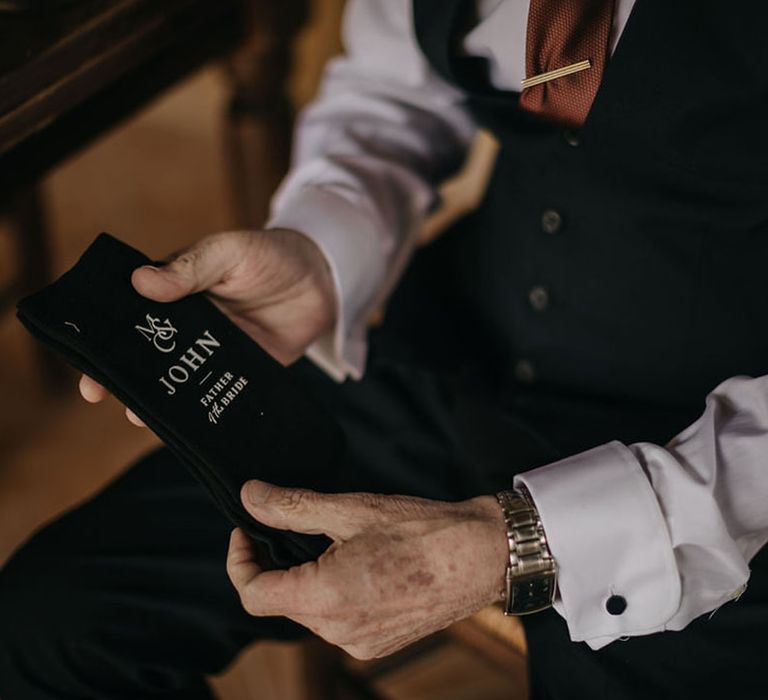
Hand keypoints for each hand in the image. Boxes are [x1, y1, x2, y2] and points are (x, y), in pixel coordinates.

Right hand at [79, 229, 335, 425]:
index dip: (104, 338)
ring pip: (179, 379)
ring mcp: (216, 351)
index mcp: (177, 292)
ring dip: (159, 398)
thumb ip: (190, 268)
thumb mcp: (228, 252)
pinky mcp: (244, 371)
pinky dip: (203, 408)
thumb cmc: (271, 255)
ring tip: (140, 416)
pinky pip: (218, 392)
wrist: (324, 280)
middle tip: (101, 395)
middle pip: (149, 354)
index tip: (86, 362)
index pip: (130, 315)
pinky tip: (189, 426)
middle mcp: (191, 326)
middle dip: (122, 375)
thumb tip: (141, 282)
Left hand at [226, 480, 507, 659]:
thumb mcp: (351, 509)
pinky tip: (361, 565)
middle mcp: (338, 632)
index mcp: (326, 599)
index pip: (253, 594)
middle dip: (278, 564)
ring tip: (336, 543)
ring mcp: (360, 644)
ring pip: (309, 611)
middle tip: (294, 527)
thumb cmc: (423, 530)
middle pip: (281, 601)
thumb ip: (292, 506)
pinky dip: (334, 594)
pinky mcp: (378, 645)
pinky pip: (337, 621)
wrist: (483, 556)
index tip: (246, 531)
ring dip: (307, 578)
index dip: (240, 560)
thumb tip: (250, 496)